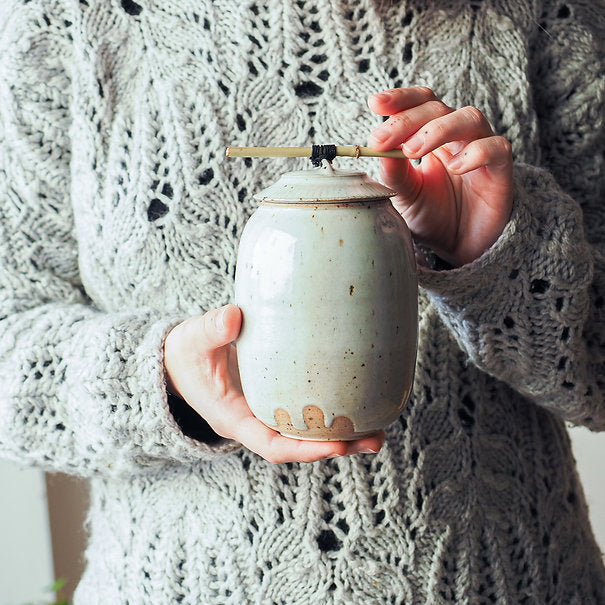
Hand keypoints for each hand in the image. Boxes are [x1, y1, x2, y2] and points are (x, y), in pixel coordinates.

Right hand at [163, 304, 384, 463]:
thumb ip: (210, 330)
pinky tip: (361, 398)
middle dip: (337, 445)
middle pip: (300, 444)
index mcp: (235, 419)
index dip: (305, 448)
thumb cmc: (186, 352)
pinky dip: (333, 408)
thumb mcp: (192, 340)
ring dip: (344, 432)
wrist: (183, 358)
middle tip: (375, 439)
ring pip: (308, 429)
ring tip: (380, 427)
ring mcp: (269, 411)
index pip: (272, 445)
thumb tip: (234, 315)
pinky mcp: (279, 395)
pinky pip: (308, 408)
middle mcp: (256, 421)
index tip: (337, 444)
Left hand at [367, 86, 513, 266]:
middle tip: (382, 141)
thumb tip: (377, 148)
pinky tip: (455, 168)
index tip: (374, 103)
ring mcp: (482, 149)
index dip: (400, 99)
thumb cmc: (431, 217)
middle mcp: (458, 136)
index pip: (421, 103)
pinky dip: (475, 152)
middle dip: (407, 120)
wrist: (458, 248)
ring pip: (470, 118)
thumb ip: (394, 174)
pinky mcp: (501, 170)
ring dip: (438, 130)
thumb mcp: (406, 196)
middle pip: (438, 108)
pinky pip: (497, 148)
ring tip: (413, 151)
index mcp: (431, 136)